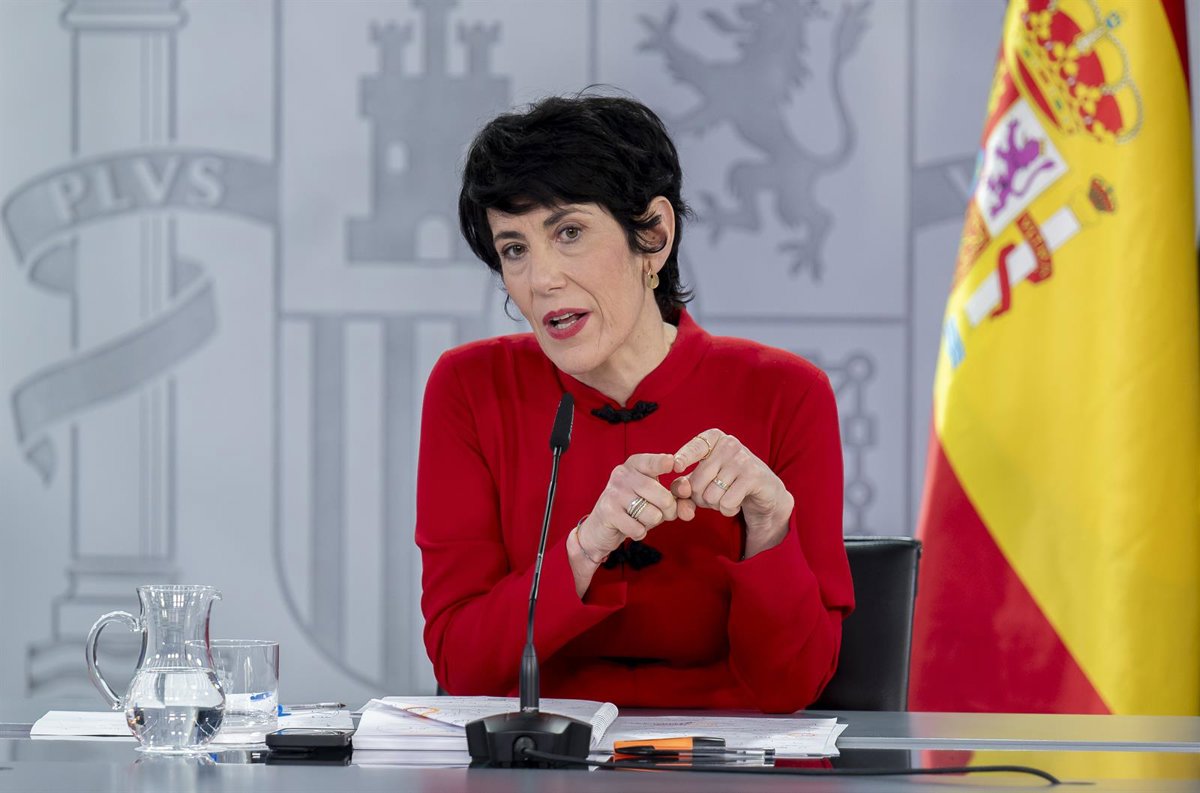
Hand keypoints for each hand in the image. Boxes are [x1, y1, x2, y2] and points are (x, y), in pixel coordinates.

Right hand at [575, 453, 679, 563]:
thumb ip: (676, 499)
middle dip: (669, 511)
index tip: (677, 466)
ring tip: (641, 518)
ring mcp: (614, 492)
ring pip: (653, 514)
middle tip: (662, 514)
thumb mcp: (656, 498)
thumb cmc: (635, 507)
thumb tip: (688, 509)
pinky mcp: (608, 511)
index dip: (666, 463)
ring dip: (652, 523)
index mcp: (636, 464)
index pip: (655, 462)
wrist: (602, 527)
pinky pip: (638, 528)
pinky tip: (631, 526)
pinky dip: (640, 532)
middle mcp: (623, 474)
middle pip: (663, 496)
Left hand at [671, 429, 793, 558]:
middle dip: (700, 498)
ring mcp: (742, 459)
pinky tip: (736, 502)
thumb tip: (680, 488)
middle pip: (697, 482)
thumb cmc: (727, 483)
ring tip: (727, 496)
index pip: (694, 448)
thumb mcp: (702, 480)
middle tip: (714, 494)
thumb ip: (683, 486)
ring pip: (710, 496)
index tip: (676, 466)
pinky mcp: (753, 476)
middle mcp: (728, 444)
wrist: (763, 493)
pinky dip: (728, 510)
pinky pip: (726, 503)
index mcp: (713, 438)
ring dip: (715, 505)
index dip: (683, 458)